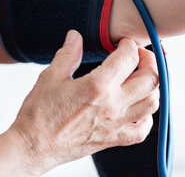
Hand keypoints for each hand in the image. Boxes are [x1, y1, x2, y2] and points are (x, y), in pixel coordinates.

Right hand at [8, 30, 158, 174]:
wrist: (32, 147)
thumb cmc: (38, 114)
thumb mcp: (51, 77)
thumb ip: (68, 54)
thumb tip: (75, 37)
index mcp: (98, 86)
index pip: (128, 58)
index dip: (129, 45)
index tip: (123, 43)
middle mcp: (112, 105)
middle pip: (150, 79)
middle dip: (150, 61)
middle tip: (139, 56)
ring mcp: (115, 124)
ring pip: (151, 103)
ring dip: (152, 87)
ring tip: (141, 78)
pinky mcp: (112, 140)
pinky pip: (141, 131)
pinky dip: (146, 118)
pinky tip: (137, 108)